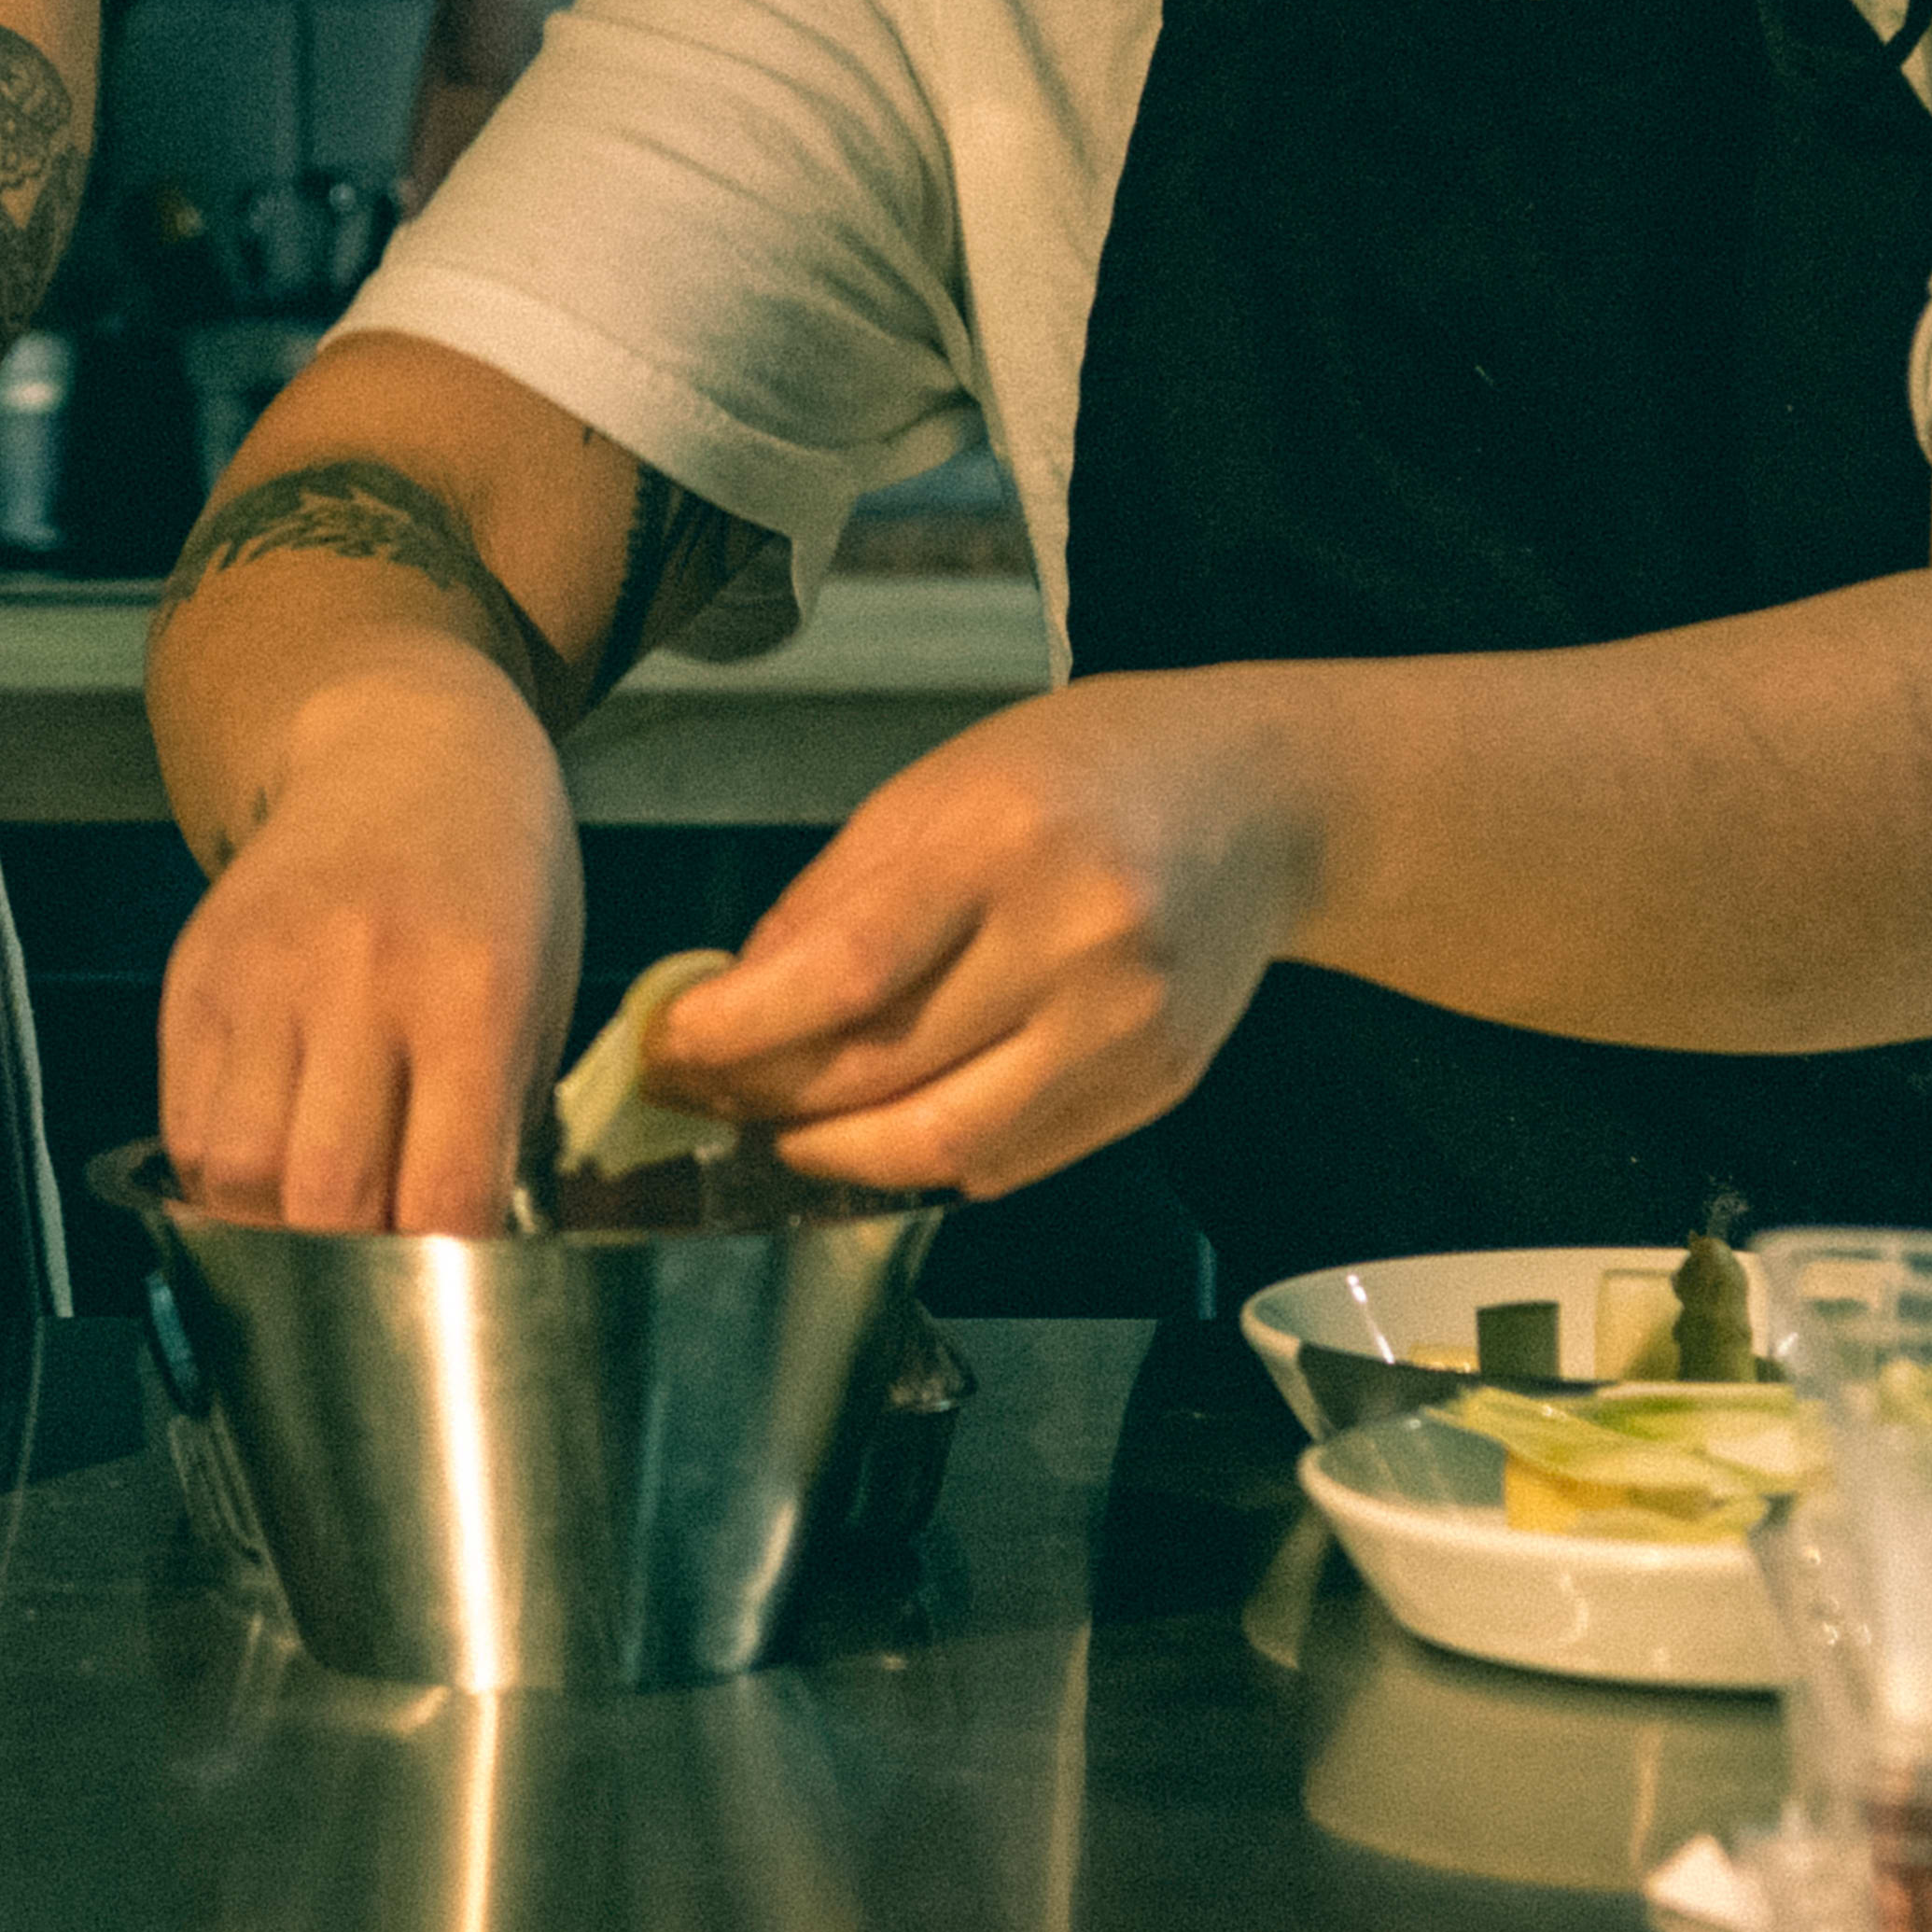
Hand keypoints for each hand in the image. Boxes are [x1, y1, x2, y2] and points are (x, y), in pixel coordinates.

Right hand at [154, 667, 581, 1234]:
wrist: (403, 751)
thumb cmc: (499, 880)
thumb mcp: (542, 994)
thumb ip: (496, 1125)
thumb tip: (462, 1258)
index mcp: (470, 997)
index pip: (440, 1195)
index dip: (445, 1278)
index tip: (457, 1305)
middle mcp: (357, 983)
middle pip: (321, 1198)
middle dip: (350, 1273)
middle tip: (379, 1285)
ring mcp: (264, 977)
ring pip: (233, 1176)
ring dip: (271, 1232)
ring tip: (314, 1233)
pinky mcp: (196, 976)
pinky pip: (184, 1126)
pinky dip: (219, 1179)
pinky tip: (266, 1173)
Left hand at [655, 675, 1316, 1203]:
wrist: (1261, 799)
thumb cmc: (1086, 770)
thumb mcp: (939, 787)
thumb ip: (830, 899)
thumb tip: (730, 1003)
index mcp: (1006, 840)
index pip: (844, 973)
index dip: (739, 1033)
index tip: (670, 1050)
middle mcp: (1078, 940)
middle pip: (884, 1073)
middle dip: (767, 1100)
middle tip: (703, 1096)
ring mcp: (1128, 1027)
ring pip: (942, 1146)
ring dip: (834, 1155)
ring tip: (779, 1128)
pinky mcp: (1156, 1087)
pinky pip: (1009, 1160)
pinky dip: (924, 1159)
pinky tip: (880, 1129)